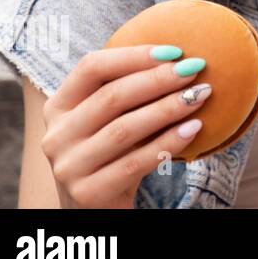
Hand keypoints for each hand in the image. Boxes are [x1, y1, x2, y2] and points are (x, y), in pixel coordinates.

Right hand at [41, 45, 213, 207]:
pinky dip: (168, 143)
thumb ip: (128, 90)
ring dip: (168, 108)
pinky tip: (194, 128)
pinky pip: (135, 162)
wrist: (96, 207)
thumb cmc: (111, 151)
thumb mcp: (109, 119)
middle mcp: (57, 135)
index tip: (174, 51)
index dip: (133, 56)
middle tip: (195, 69)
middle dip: (158, 79)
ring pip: (124, 129)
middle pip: (112, 97)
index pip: (91, 68)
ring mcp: (68, 166)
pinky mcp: (87, 192)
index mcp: (59, 106)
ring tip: (200, 94)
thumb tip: (178, 57)